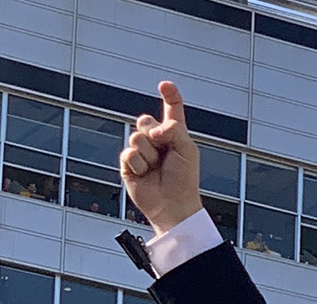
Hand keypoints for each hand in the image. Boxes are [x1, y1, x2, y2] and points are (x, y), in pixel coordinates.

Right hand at [120, 81, 202, 234]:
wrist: (173, 205)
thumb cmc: (184, 180)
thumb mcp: (187, 150)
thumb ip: (174, 130)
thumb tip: (153, 127)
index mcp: (174, 135)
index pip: (171, 110)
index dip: (169, 96)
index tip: (165, 85)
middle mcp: (156, 141)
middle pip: (145, 120)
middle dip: (155, 133)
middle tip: (165, 151)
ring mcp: (141, 151)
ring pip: (136, 136)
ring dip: (149, 153)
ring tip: (157, 167)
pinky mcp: (129, 164)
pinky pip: (129, 153)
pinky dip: (139, 164)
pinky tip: (146, 175)